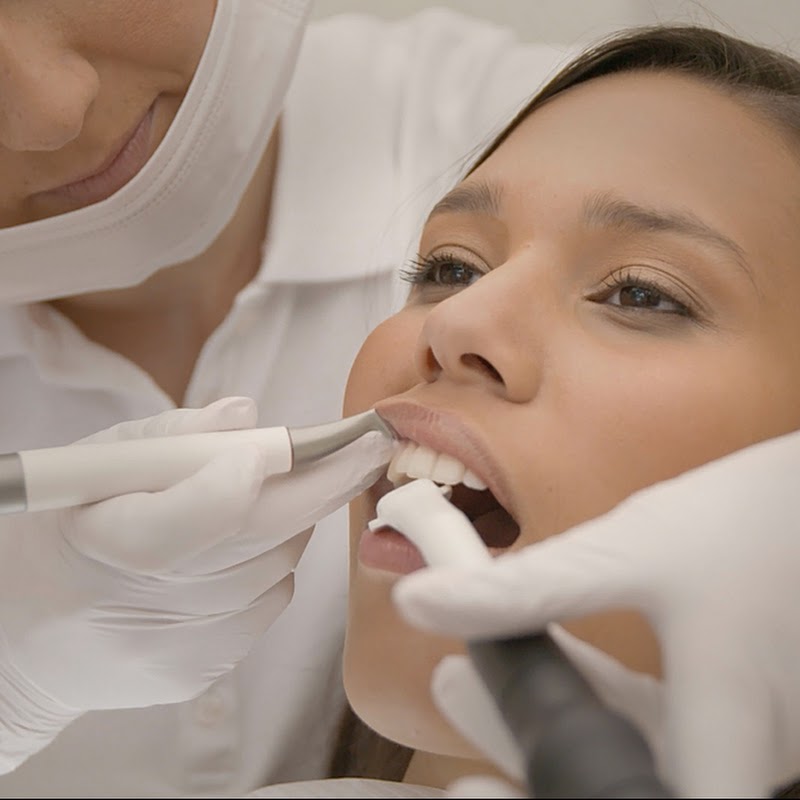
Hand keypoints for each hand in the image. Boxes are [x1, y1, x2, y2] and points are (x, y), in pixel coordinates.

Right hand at [0, 397, 390, 771]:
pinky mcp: (198, 671)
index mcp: (104, 541)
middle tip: (369, 446)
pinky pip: (270, 603)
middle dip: (327, 484)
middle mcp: (141, 605)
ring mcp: (175, 648)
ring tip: (265, 495)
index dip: (250, 476)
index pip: (196, 515)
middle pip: (260, 539)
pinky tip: (244, 549)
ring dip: (292, 521)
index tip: (297, 441)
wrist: (27, 640)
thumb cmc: (65, 533)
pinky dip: (273, 565)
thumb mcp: (95, 467)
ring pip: (277, 566)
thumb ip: (173, 437)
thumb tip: (247, 414)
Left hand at [394, 428, 799, 797]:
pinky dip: (597, 695)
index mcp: (729, 738)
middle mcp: (747, 760)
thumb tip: (422, 602)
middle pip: (610, 777)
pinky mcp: (742, 716)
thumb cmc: (754, 522)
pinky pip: (656, 723)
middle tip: (455, 689)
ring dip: (550, 710)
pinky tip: (548, 649)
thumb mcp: (630, 550)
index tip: (470, 784)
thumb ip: (529, 590)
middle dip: (520, 738)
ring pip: (628, 746)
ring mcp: (749, 742)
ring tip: (474, 669)